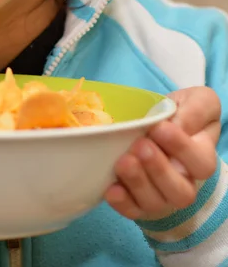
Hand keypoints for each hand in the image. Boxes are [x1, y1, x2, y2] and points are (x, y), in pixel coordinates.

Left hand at [105, 86, 220, 220]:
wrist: (156, 130)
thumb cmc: (178, 115)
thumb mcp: (196, 102)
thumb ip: (196, 109)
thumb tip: (179, 124)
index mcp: (200, 157)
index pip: (200, 162)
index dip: (181, 148)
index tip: (159, 128)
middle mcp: (184, 182)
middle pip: (180, 191)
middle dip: (159, 169)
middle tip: (140, 146)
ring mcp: (160, 195)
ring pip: (155, 202)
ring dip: (138, 184)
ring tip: (123, 162)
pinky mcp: (138, 202)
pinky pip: (132, 211)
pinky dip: (122, 203)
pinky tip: (111, 189)